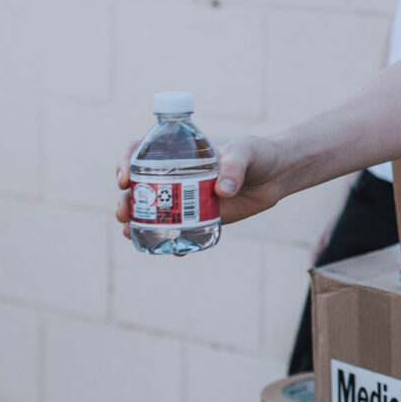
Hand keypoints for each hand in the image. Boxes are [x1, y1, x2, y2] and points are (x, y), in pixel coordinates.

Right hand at [115, 133, 289, 237]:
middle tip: (124, 212)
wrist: (276, 175)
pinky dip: (169, 242)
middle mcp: (175, 175)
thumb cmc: (258, 154)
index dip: (126, 162)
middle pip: (138, 186)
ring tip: (131, 232)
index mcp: (178, 151)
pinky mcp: (198, 218)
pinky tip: (171, 250)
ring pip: (151, 211)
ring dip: (136, 223)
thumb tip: (222, 191)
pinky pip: (176, 231)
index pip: (140, 151)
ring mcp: (184, 198)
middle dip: (124, 201)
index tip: (124, 178)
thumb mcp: (247, 152)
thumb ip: (235, 166)